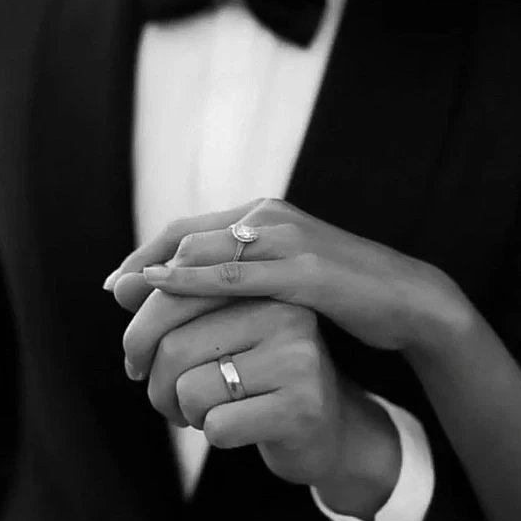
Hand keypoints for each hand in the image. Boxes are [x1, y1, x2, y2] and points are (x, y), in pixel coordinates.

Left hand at [107, 198, 473, 359]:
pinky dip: (196, 281)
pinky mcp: (305, 271)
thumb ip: (245, 276)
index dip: (148, 252)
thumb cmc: (344, 290)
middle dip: (145, 266)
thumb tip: (201, 291)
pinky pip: (239, 275)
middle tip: (114, 295)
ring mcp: (287, 241)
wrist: (406, 297)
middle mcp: (268, 218)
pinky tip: (167, 290)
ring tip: (129, 304)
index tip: (119, 282)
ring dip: (161, 278)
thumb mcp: (287, 277)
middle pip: (186, 237)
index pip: (189, 230)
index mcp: (263, 217)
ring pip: (204, 250)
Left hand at [121, 290, 400, 517]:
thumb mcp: (220, 332)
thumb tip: (118, 284)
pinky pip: (218, 425)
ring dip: (182, 411)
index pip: (175, 294)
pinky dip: (213, 434)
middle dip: (153, 382)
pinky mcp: (301, 408)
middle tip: (161, 398)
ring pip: (190, 389)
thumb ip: (172, 306)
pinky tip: (237, 428)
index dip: (139, 333)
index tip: (135, 360)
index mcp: (262, 286)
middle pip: (175, 345)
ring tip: (203, 411)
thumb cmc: (261, 376)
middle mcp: (285, 314)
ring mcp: (298, 361)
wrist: (326, 428)